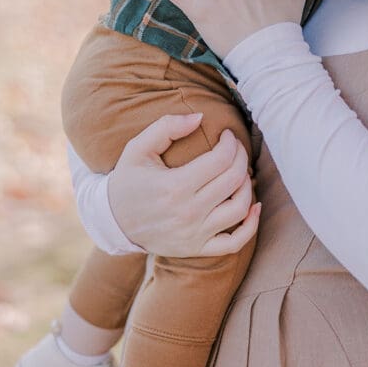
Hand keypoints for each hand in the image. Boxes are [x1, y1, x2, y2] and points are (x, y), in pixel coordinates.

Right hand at [108, 114, 259, 257]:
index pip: (221, 160)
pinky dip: (250, 225)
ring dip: (247, 185)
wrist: (113, 222)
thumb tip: (201, 118)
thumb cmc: (128, 180)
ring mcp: (194, 234)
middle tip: (235, 147)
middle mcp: (188, 213)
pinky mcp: (197, 249)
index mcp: (175, 187)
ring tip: (239, 171)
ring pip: (240, 208)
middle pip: (234, 180)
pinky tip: (254, 206)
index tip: (227, 134)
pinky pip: (234, 243)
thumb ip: (167, 126)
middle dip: (241, 157)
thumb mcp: (138, 148)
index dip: (231, 143)